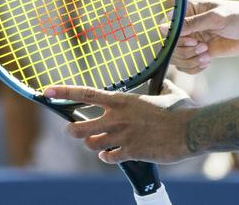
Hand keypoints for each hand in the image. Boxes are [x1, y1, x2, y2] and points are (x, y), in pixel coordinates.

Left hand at [44, 79, 195, 163]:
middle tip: (72, 130)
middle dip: (72, 130)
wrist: (191, 130)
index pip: (86, 94)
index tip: (47, 91)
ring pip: (91, 144)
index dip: (64, 92)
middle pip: (79, 127)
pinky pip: (109, 158)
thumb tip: (164, 81)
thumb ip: (161, 86)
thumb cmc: (183, 109)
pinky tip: (112, 154)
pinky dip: (108, 156)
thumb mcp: (170, 92)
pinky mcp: (131, 153)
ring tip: (98, 143)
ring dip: (93, 144)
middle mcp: (118, 118)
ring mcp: (123, 137)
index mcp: (124, 100)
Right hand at [171, 0, 238, 74]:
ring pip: (177, 57)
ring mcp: (193, 40)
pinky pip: (187, 66)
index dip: (173, 37)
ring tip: (206, 55)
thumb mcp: (215, 18)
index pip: (166, 25)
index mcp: (187, 10)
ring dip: (189, 60)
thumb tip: (162, 28)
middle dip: (184, 51)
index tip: (191, 40)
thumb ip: (190, 24)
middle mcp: (187, 25)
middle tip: (203, 47)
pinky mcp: (201, 52)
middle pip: (169, 45)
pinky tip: (207, 61)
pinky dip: (194, 67)